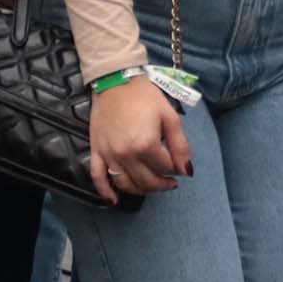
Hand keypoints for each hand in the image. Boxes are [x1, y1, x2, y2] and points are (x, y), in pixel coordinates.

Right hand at [88, 77, 190, 204]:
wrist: (115, 80)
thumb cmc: (145, 96)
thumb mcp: (169, 116)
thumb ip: (180, 145)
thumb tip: (186, 170)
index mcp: (146, 144)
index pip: (165, 168)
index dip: (176, 170)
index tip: (179, 166)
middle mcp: (126, 154)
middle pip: (147, 181)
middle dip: (162, 185)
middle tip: (170, 182)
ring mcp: (109, 155)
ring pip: (126, 184)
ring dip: (141, 190)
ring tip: (152, 186)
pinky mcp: (96, 152)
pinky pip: (98, 178)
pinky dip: (105, 192)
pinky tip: (114, 201)